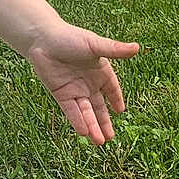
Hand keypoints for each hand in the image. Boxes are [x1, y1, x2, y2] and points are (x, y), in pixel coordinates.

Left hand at [26, 24, 138, 144]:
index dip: (116, 99)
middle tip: (111, 138)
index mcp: (99, 70)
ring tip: (99, 142)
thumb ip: (114, 49)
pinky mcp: (60, 93)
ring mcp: (74, 89)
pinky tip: (84, 132)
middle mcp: (87, 83)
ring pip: (85, 112)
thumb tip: (136, 47)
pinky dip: (77, 121)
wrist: (41, 38)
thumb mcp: (93, 45)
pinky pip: (71, 110)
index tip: (120, 111)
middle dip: (104, 122)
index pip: (111, 89)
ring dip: (92, 126)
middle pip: (98, 106)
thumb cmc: (69, 37)